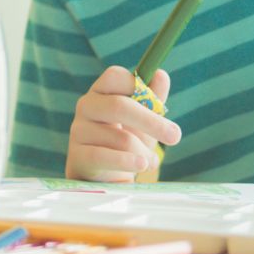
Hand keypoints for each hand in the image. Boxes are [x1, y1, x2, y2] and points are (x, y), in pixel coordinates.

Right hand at [66, 65, 178, 181]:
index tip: (158, 103)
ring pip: (121, 139)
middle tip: (175, 136)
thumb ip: (152, 100)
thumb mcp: (142, 123)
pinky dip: (129, 162)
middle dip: (151, 122)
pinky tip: (141, 165)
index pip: (114, 76)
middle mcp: (86, 107)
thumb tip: (161, 74)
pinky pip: (106, 157)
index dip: (137, 86)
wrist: (104, 179)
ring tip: (148, 161)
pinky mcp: (78, 156)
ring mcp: (79, 131)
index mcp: (101, 92)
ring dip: (144, 153)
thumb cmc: (124, 144)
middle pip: (118, 106)